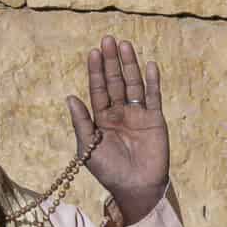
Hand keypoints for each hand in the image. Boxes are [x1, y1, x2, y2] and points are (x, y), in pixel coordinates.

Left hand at [65, 35, 169, 226]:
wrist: (136, 187)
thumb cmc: (109, 171)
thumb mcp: (88, 148)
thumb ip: (81, 122)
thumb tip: (70, 96)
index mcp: (101, 118)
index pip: (98, 89)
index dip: (95, 71)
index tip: (94, 52)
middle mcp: (119, 112)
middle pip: (115, 81)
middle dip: (111, 62)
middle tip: (108, 39)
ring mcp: (138, 114)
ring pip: (133, 84)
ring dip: (129, 65)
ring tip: (125, 45)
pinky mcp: (155, 119)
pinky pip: (153, 96)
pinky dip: (152, 81)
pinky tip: (149, 65)